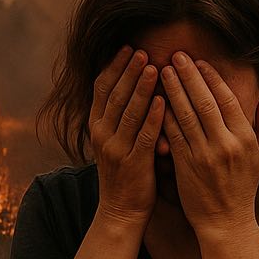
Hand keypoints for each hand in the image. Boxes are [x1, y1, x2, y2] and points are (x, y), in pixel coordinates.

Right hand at [89, 46, 167, 230]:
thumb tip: (136, 84)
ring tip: (153, 67)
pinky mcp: (133, 163)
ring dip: (141, 88)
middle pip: (114, 95)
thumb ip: (123, 115)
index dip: (114, 66)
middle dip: (128, 70)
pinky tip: (163, 101)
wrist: (121, 211)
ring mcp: (116, 149)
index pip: (101, 88)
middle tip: (142, 50)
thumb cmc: (125, 172)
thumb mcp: (115, 140)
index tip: (127, 47)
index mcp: (96, 126)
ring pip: (128, 112)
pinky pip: (144, 135)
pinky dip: (153, 116)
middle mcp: (101, 134)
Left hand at [159, 53, 258, 240]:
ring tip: (162, 70)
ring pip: (184, 115)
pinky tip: (155, 100)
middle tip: (175, 55)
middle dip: (188, 76)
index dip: (212, 78)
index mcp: (245, 139)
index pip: (227, 100)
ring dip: (172, 90)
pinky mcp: (184, 166)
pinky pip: (172, 135)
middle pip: (204, 102)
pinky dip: (163, 116)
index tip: (199, 61)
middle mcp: (225, 145)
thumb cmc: (243, 187)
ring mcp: (203, 155)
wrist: (225, 222)